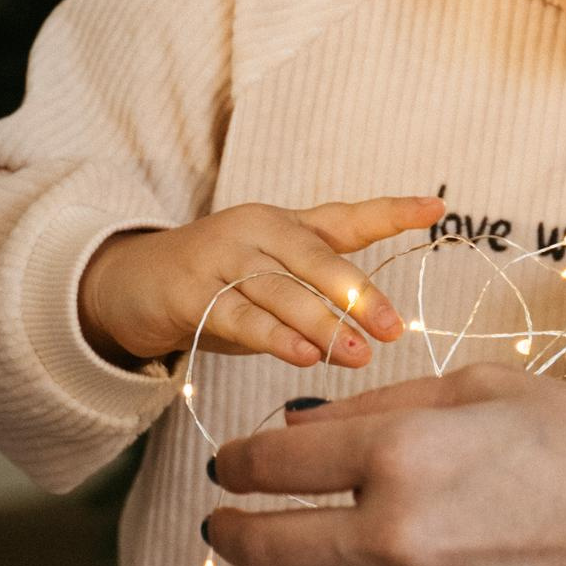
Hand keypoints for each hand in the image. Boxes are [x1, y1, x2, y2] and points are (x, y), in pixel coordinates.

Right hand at [78, 195, 444, 369]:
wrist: (129, 284)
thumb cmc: (218, 283)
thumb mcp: (271, 278)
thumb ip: (316, 294)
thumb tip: (375, 329)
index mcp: (286, 225)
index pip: (347, 217)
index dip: (391, 212)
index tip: (436, 209)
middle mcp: (257, 231)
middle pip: (316, 259)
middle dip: (358, 295)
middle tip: (393, 329)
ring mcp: (221, 258)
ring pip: (281, 292)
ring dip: (322, 325)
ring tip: (358, 355)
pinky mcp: (189, 293)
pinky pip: (239, 316)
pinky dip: (273, 337)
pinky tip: (303, 356)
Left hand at [201, 364, 565, 565]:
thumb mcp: (484, 387)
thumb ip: (382, 403)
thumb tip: (296, 426)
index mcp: (401, 450)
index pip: (273, 464)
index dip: (237, 463)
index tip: (232, 465)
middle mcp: (395, 531)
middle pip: (263, 545)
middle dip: (231, 529)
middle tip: (228, 521)